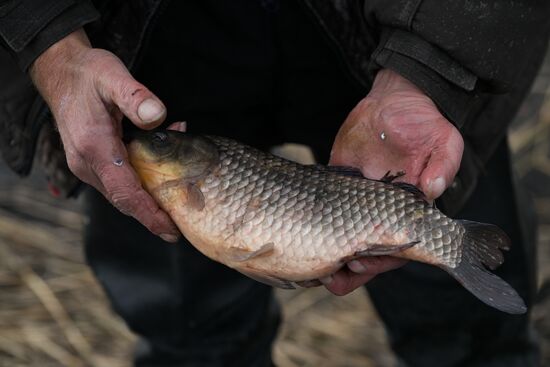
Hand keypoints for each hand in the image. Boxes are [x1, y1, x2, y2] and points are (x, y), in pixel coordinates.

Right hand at [30, 29, 179, 241]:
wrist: (60, 72)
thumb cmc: (88, 74)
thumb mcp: (113, 76)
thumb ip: (136, 97)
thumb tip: (158, 116)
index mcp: (94, 147)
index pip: (124, 191)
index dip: (149, 214)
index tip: (170, 230)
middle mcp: (86, 163)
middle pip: (124, 200)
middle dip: (153, 216)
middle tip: (181, 225)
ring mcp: (87, 165)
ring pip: (122, 193)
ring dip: (151, 197)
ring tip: (179, 198)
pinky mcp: (92, 162)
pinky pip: (119, 180)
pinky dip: (143, 181)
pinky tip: (164, 166)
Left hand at [323, 69, 463, 294]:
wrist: (396, 99)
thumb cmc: (425, 122)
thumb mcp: (444, 140)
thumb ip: (442, 165)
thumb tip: (432, 189)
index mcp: (407, 207)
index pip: (396, 243)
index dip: (381, 259)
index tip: (362, 265)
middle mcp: (380, 206)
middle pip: (367, 245)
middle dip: (352, 267)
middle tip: (333, 277)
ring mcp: (357, 194)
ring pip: (343, 231)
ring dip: (331, 251)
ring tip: (314, 269)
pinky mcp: (338, 177)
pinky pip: (325, 203)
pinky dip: (316, 220)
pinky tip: (302, 233)